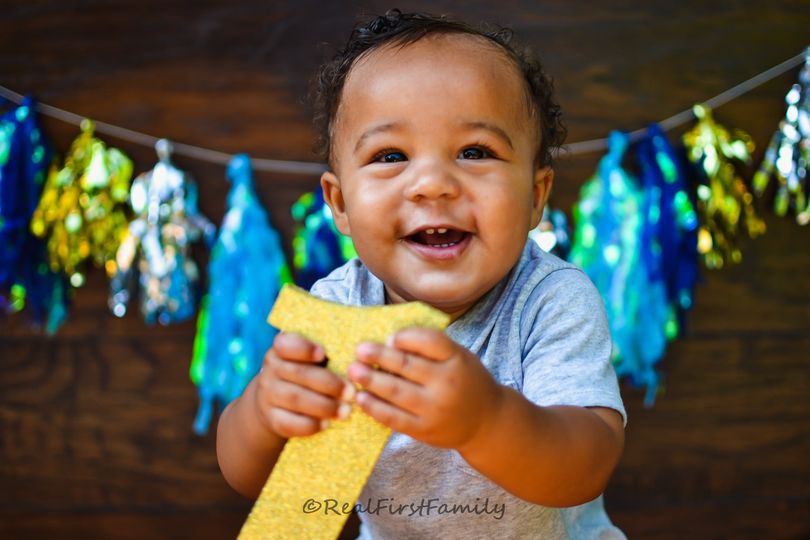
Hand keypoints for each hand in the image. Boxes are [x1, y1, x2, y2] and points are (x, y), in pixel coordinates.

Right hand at [255, 332, 354, 438]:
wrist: (275, 403)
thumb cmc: (304, 374)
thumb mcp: (309, 360)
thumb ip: (326, 356)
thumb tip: (358, 362)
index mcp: (281, 350)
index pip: (286, 344)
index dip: (304, 348)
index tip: (323, 352)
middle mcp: (271, 370)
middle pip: (299, 374)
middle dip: (328, 384)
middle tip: (351, 392)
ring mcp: (268, 395)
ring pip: (295, 399)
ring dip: (323, 406)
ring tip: (345, 411)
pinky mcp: (271, 418)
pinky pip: (289, 423)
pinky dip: (309, 425)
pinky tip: (326, 424)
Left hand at [347, 327, 502, 449]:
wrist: (487, 423)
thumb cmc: (466, 382)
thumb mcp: (460, 358)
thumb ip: (432, 349)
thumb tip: (389, 341)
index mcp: (457, 360)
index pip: (430, 341)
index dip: (406, 337)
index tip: (390, 337)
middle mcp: (447, 384)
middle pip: (407, 366)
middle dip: (379, 356)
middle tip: (360, 350)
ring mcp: (435, 409)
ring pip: (396, 392)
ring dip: (371, 380)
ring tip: (353, 371)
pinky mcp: (424, 430)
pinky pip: (394, 418)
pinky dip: (375, 407)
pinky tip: (361, 398)